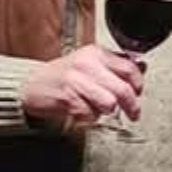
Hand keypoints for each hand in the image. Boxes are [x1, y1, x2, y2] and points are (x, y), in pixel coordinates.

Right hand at [20, 45, 144, 129]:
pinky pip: (91, 115)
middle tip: (133, 113)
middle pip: (122, 89)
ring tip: (96, 107)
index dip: (138, 84)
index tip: (138, 93)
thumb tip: (141, 67)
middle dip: (132, 106)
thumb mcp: (89, 64)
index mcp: (95, 53)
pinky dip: (89, 118)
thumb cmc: (61, 76)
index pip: (129, 68)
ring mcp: (77, 81)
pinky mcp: (68, 98)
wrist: (30, 85)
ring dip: (105, 111)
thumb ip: (113, 66)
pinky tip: (82, 111)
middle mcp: (87, 65)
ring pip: (109, 104)